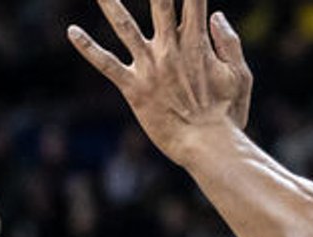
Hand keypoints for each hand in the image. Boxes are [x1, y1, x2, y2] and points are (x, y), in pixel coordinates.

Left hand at [69, 0, 252, 163]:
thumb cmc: (227, 114)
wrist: (206, 145)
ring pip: (124, 26)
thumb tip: (216, 15)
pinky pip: (106, 65)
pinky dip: (88, 49)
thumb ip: (229, 43)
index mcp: (197, 43)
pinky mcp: (134, 87)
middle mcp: (170, 49)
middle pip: (160, 4)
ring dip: (110, 4)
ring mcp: (150, 67)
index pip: (194, 1)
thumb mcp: (240, 76)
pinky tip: (71, 32)